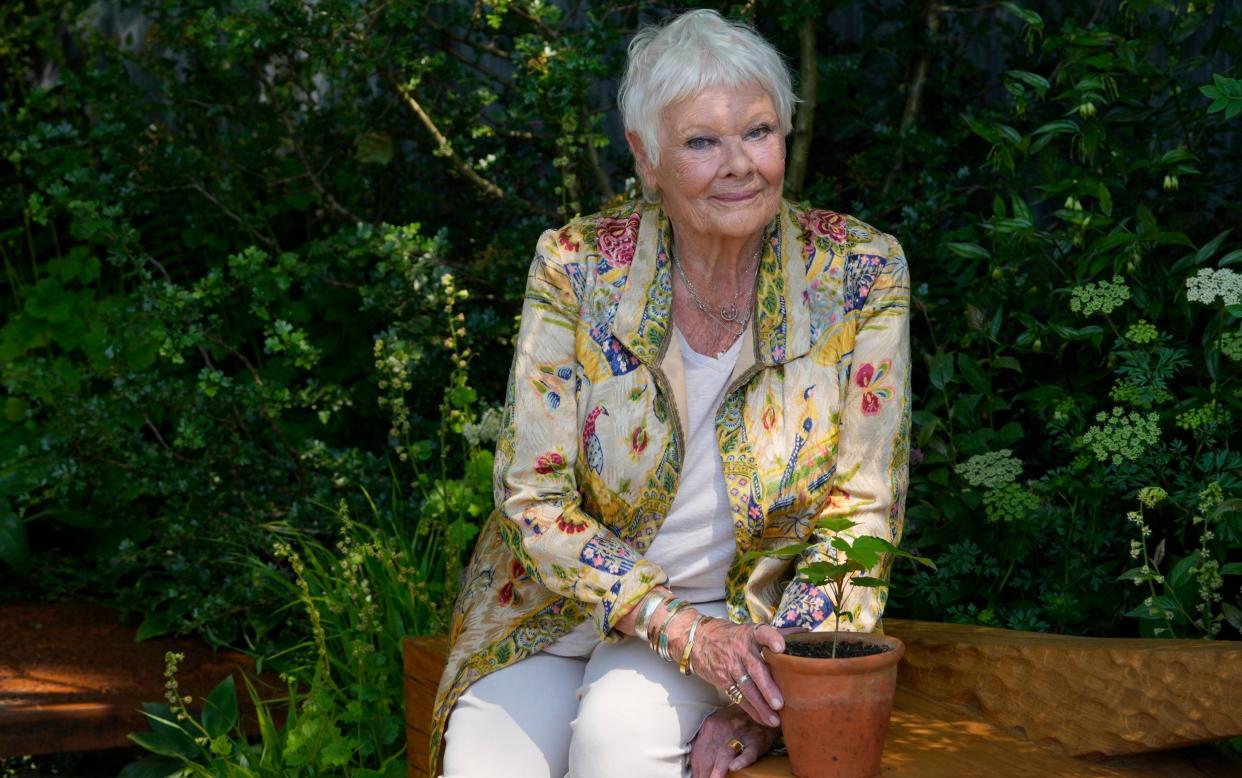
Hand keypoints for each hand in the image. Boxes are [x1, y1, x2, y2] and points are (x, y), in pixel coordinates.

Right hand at [669, 615, 801, 727]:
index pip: (763, 633)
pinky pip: (738, 697)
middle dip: (767, 687)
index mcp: (751, 634)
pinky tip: (762, 719)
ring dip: (760, 705)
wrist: (699, 640)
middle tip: (779, 703)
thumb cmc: (733, 636)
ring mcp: (730, 665)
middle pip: (755, 668)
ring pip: (746, 688)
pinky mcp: (723, 679)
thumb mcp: (751, 630)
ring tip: (774, 719)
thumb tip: (806, 633)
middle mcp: (741, 649)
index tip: (781, 647)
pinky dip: (751, 710)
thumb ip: (778, 633)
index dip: (771, 638)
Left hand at [689, 705, 777, 777]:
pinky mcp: (756, 741)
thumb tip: (695, 763)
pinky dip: (741, 760)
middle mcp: (722, 729)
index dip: (696, 770)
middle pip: (709, 757)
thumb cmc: (737, 719)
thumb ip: (705, 740)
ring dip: (718, 771)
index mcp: (710, 726)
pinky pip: (748, 752)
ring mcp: (740, 734)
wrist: (761, 707)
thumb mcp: (717, 723)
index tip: (697, 777)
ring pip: (725, 755)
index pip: (698, 754)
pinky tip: (734, 767)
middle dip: (704, 774)